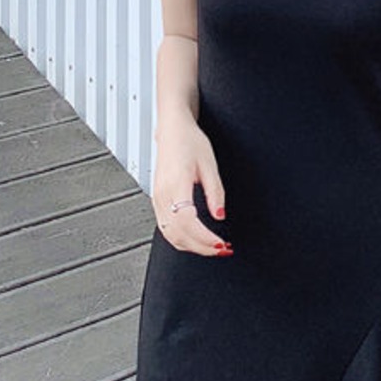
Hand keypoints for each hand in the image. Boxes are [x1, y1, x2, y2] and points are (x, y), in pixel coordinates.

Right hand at [152, 118, 230, 256]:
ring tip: (212, 247)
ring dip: (192, 246)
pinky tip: (197, 239)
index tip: (221, 243)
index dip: (205, 238)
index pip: (188, 221)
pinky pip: (167, 228)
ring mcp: (157, 199)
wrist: (172, 131)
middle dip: (201, 247)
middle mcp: (163, 194)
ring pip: (170, 235)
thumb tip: (219, 215)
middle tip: (222, 249)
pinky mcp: (157, 201)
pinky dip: (182, 239)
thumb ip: (215, 192)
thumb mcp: (210, 164)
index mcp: (176, 184)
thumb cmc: (189, 142)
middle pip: (178, 234)